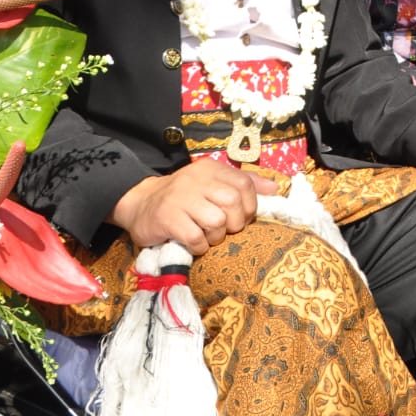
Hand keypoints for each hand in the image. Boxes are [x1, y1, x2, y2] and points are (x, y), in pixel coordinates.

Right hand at [108, 160, 277, 254]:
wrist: (140, 203)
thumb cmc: (184, 197)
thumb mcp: (212, 183)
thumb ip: (244, 183)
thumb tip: (275, 189)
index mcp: (210, 169)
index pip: (244, 184)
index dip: (250, 206)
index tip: (242, 217)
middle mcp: (196, 180)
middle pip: (233, 203)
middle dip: (235, 223)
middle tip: (226, 229)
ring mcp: (180, 199)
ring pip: (216, 221)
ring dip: (216, 236)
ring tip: (208, 236)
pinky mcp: (167, 219)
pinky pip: (196, 238)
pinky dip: (200, 246)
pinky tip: (195, 244)